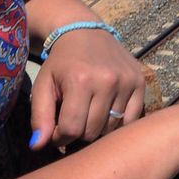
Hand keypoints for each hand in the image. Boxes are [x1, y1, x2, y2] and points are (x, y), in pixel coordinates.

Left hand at [30, 28, 145, 149]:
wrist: (86, 32)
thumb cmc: (61, 62)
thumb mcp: (43, 85)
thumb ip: (40, 116)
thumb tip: (37, 146)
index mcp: (80, 80)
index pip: (71, 129)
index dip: (59, 136)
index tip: (56, 131)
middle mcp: (107, 81)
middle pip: (92, 131)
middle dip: (78, 133)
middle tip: (72, 121)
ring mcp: (127, 82)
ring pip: (112, 128)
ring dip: (97, 128)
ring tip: (88, 115)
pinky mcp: (140, 82)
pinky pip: (131, 119)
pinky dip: (117, 122)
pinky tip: (106, 113)